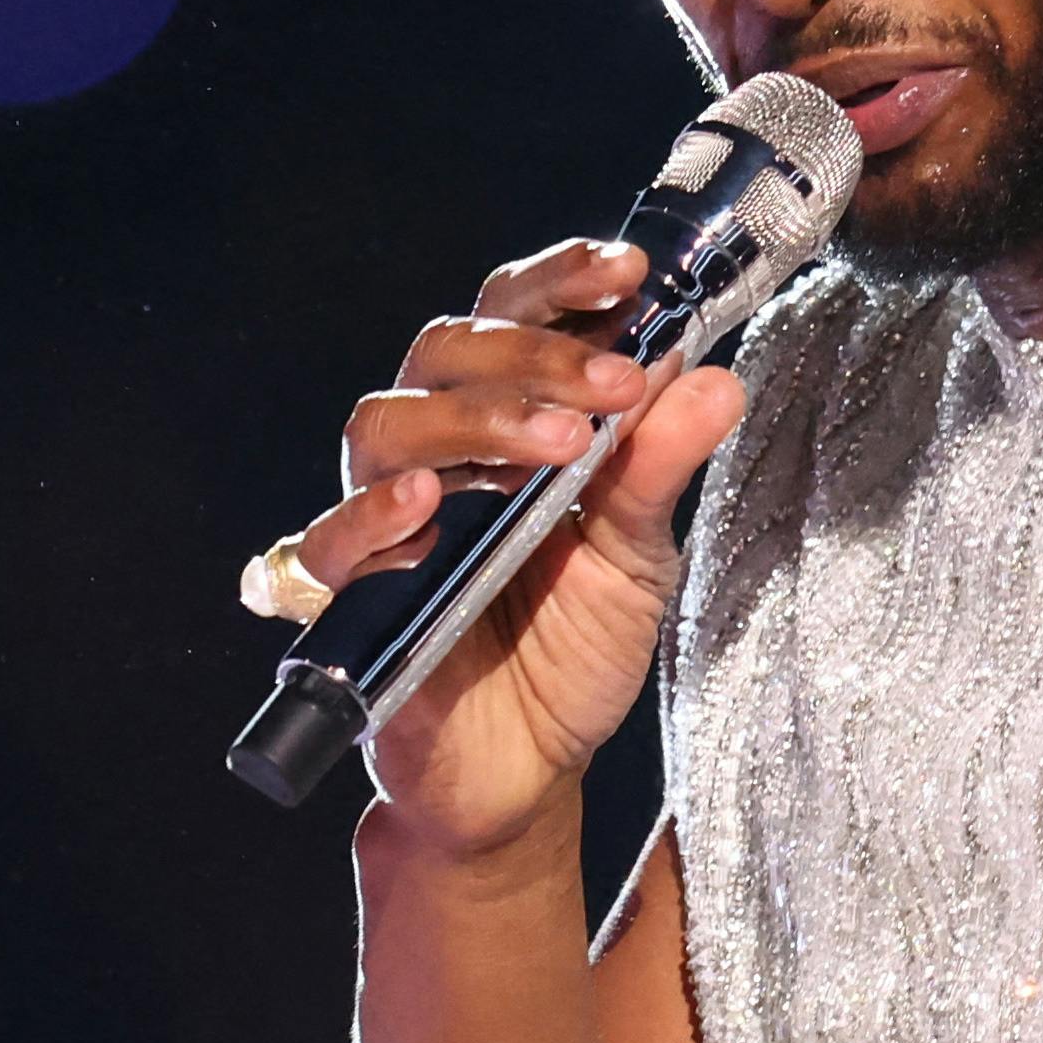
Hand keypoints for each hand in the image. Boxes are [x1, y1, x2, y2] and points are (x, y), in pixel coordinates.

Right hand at [260, 238, 751, 858]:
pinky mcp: (347, 600)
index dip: (561, 283)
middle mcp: (436, 453)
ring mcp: (386, 520)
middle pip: (444, 351)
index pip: (511, 317)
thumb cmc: (568, 650)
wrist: (526, 771)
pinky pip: (328, 544)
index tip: (629, 271)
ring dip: (472, 419)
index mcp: (502, 421)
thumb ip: (660, 465)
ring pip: (384, 425)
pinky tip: (428, 505)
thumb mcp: (637, 555)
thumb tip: (714, 377)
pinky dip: (371, 517)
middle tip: (615, 385)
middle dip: (533, 354)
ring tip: (554, 444)